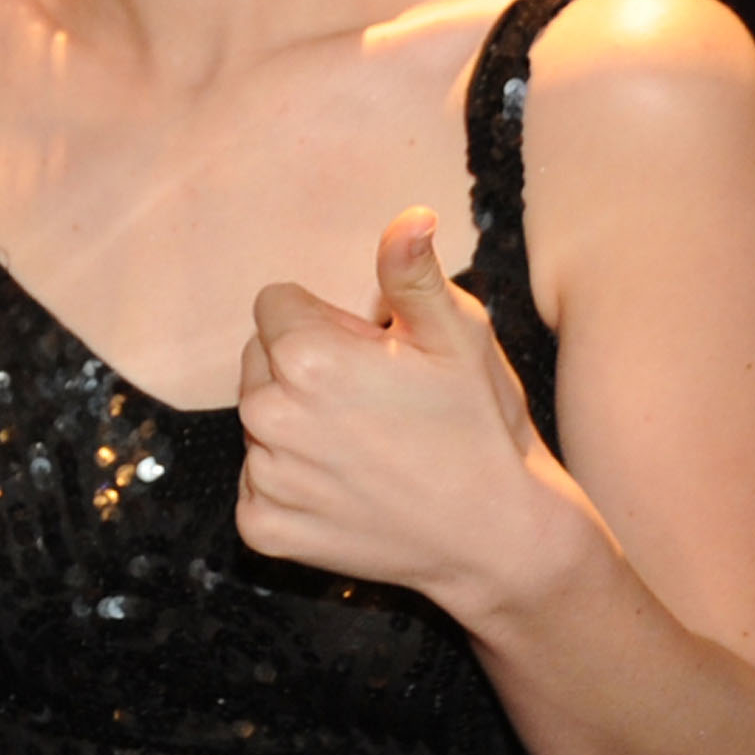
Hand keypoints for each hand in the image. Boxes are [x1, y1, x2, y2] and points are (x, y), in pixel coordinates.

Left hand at [236, 209, 565, 615]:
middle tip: (372, 401)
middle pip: (259, 360)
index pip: (276, 305)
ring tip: (367, 448)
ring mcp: (263, 477)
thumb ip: (412, 272)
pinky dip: (290, 486)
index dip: (326, 322)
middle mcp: (267, 414)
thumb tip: (407, 217)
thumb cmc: (480, 426)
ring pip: (258, 423)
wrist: (499, 537)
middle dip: (303, 368)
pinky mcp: (262, 528)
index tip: (372, 352)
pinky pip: (255, 485)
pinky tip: (346, 490)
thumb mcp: (458, 335)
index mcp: (305, 356)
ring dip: (296, 426)